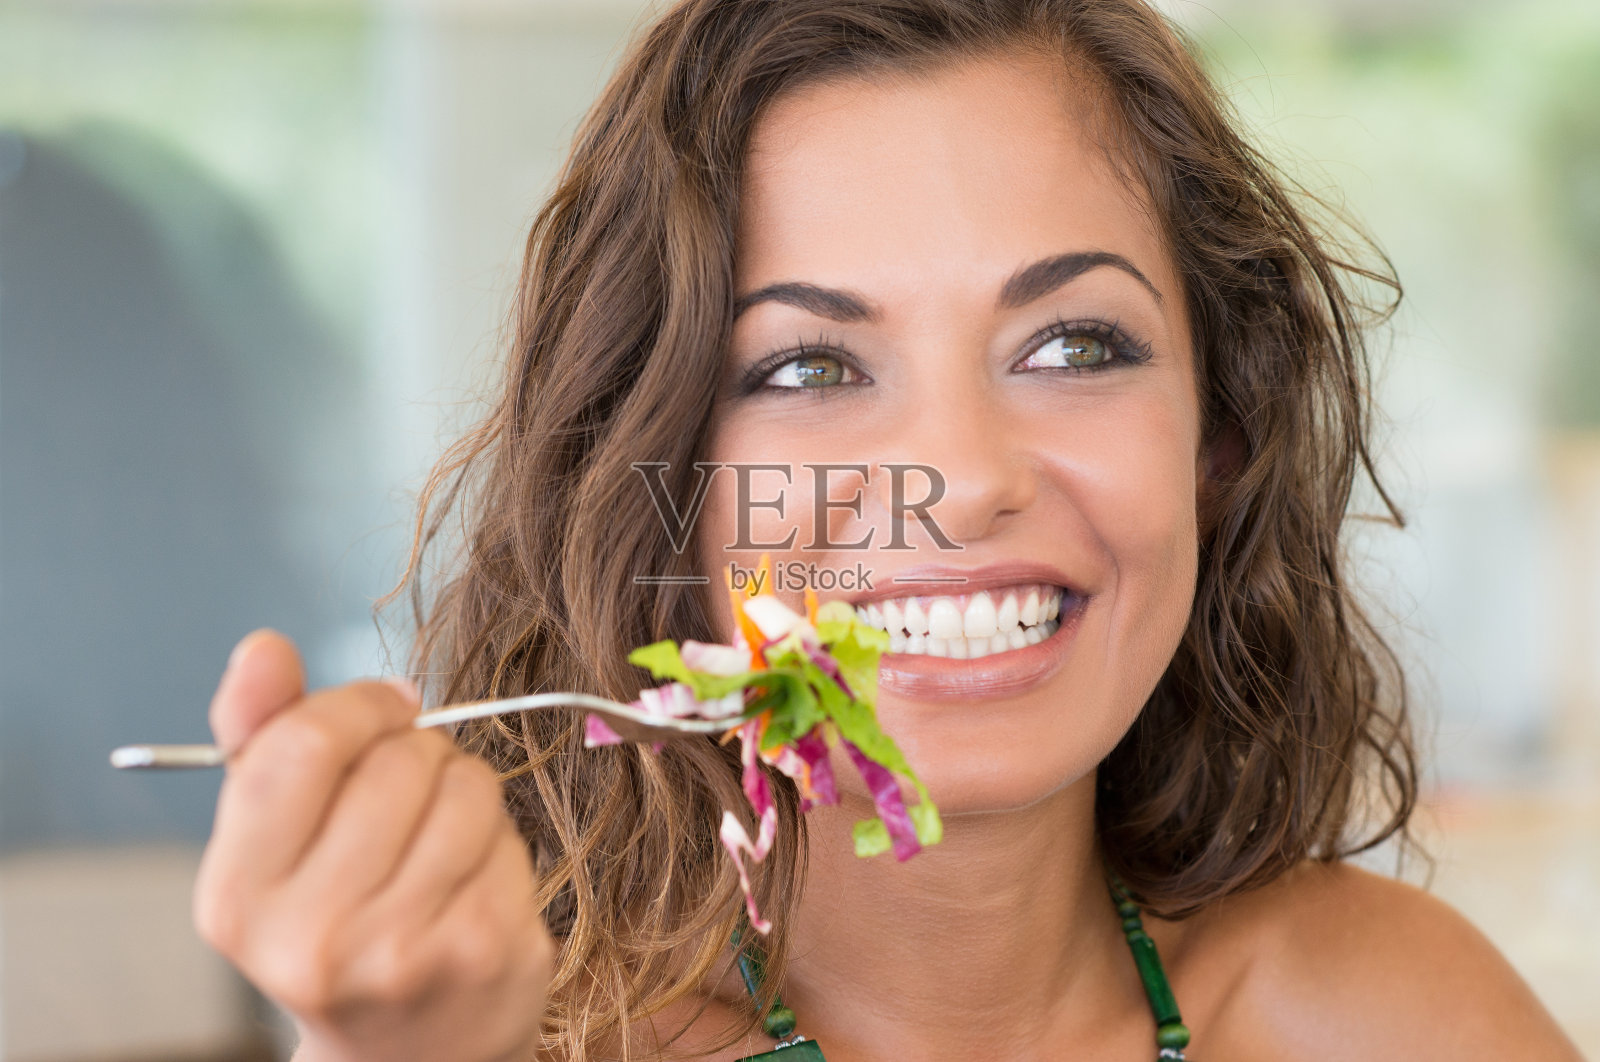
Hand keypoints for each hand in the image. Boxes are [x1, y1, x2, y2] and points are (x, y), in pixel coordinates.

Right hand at [193, 629, 555, 1061]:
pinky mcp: (489, 952)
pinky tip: (471, 880)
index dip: (358, 705)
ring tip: (438, 838)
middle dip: (416, 750)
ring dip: (463, 791)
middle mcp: (315, 937)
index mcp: (239, 899)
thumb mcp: (271, 841)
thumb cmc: (332, 920)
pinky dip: (499, 840)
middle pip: (400, 760)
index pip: (305, 744)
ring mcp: (409, 951)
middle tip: (408, 792)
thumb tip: (263, 648)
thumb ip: (260, 738)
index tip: (383, 710)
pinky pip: (512, 834)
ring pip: (468, 787)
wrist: (404, 1056)